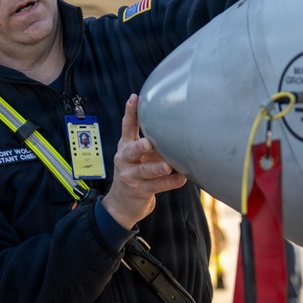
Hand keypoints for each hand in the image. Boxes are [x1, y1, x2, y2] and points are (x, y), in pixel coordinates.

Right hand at [101, 94, 186, 229]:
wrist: (122, 204)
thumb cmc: (135, 173)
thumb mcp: (138, 156)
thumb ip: (151, 143)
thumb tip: (175, 127)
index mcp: (125, 146)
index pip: (126, 127)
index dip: (130, 113)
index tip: (135, 98)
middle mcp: (125, 160)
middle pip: (131, 151)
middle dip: (140, 146)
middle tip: (149, 143)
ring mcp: (131, 177)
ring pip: (144, 171)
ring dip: (156, 168)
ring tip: (167, 166)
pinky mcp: (139, 191)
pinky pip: (156, 186)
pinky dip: (169, 183)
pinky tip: (181, 179)